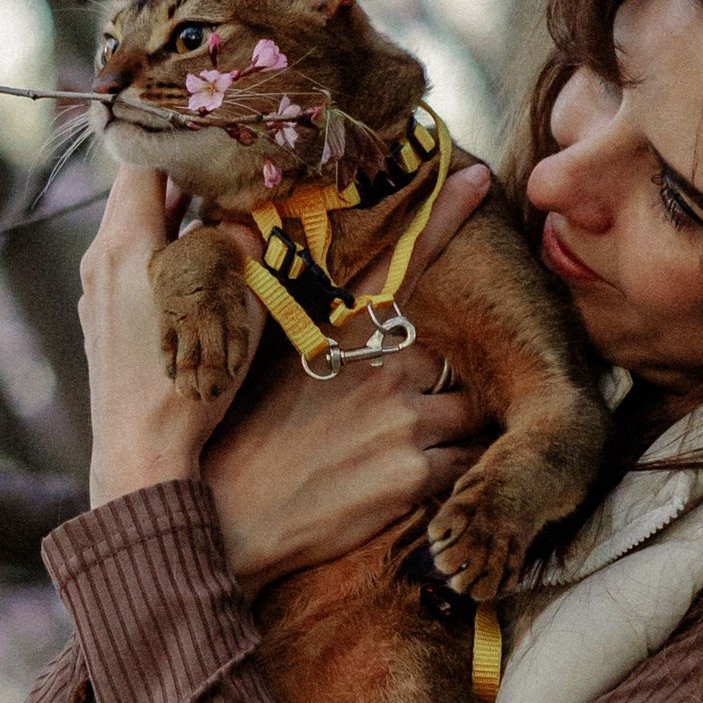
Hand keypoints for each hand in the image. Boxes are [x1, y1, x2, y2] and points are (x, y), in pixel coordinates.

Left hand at [78, 167, 265, 506]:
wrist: (140, 452)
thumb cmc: (186, 378)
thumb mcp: (231, 303)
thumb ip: (241, 247)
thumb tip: (246, 217)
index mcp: (123, 243)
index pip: (142, 161)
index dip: (177, 138)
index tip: (214, 130)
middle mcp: (99, 259)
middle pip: (137, 195)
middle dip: (183, 177)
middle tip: (228, 165)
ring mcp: (95, 291)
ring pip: (135, 230)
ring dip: (175, 216)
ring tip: (221, 211)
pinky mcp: (101, 320)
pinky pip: (131, 265)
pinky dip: (162, 251)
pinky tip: (198, 265)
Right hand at [206, 163, 495, 591]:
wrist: (228, 522)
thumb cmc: (237, 444)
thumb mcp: (261, 365)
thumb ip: (297, 322)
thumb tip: (287, 274)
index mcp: (337, 336)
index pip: (398, 265)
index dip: (441, 218)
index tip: (473, 181)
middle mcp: (378, 369)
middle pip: (449, 353)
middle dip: (442, 377)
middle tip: (414, 404)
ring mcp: (402, 422)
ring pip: (469, 408)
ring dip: (455, 425)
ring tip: (416, 450)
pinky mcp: (413, 478)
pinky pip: (466, 463)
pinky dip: (456, 472)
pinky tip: (419, 485)